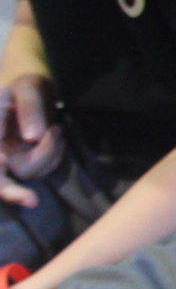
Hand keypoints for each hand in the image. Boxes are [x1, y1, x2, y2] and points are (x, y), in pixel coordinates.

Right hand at [0, 75, 63, 207]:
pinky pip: (43, 169)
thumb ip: (29, 109)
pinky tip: (55, 136)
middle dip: (12, 192)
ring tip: (55, 127)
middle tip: (32, 201)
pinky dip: (55, 155)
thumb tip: (32, 137)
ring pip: (28, 171)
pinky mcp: (24, 163)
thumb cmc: (27, 87)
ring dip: (50, 153)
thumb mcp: (29, 88)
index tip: (10, 173)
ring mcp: (7, 158)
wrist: (34, 93)